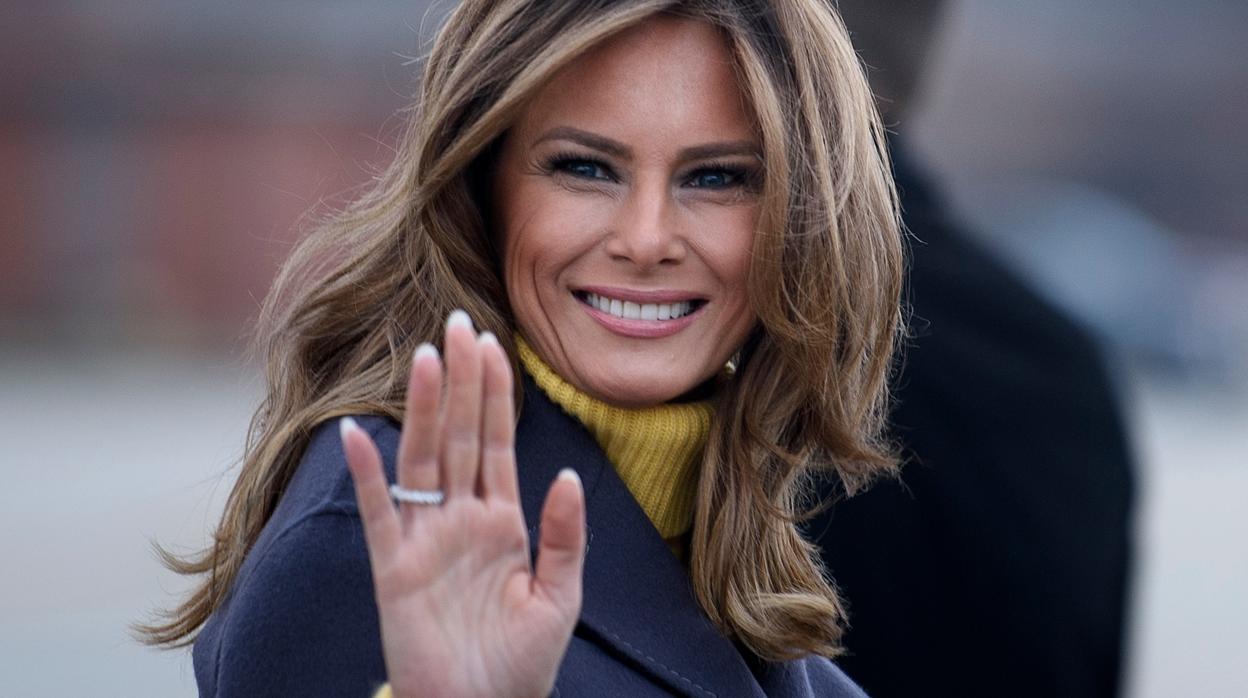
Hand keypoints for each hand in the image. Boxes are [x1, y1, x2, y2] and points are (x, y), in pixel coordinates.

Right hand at [340, 311, 586, 697]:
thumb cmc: (522, 663)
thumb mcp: (560, 597)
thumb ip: (563, 536)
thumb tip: (565, 476)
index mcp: (504, 522)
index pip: (499, 443)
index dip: (496, 394)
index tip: (494, 344)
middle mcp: (462, 520)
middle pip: (460, 436)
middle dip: (462, 382)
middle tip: (458, 324)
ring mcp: (427, 540)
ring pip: (423, 460)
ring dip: (424, 410)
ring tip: (425, 358)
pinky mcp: (394, 569)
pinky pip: (379, 514)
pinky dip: (367, 475)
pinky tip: (357, 432)